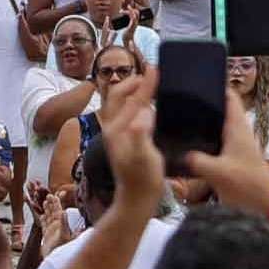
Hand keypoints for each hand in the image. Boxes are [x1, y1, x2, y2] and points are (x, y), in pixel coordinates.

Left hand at [94, 65, 162, 211]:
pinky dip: (136, 104)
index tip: (156, 69)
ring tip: (151, 86)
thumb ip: (141, 135)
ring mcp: (116, 134)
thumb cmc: (142, 180)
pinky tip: (150, 108)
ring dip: (134, 92)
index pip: (130, 98)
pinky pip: (126, 114)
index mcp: (116, 128)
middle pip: (118, 95)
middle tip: (152, 74)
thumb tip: (145, 113)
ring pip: (121, 104)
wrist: (136, 200)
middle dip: (134, 82)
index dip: (145, 83)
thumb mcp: (145, 158)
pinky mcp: (122, 140)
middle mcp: (112, 128)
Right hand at [182, 88, 268, 214]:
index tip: (195, 80)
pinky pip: (216, 142)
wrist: (265, 208)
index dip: (215, 85)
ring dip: (203, 122)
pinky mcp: (233, 159)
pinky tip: (187, 144)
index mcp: (237, 128)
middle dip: (203, 103)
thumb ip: (196, 160)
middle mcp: (238, 133)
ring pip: (218, 126)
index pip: (230, 97)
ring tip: (179, 119)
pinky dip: (204, 139)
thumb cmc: (246, 186)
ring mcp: (236, 146)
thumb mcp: (217, 172)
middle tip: (179, 100)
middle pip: (221, 110)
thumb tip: (179, 153)